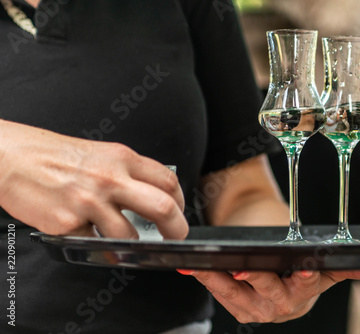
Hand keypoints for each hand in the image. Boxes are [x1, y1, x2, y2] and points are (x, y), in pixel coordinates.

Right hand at [0, 120, 187, 238]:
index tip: (178, 210)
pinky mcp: (69, 222)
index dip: (180, 200)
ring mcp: (90, 201)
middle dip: (177, 228)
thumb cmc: (51, 155)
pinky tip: (90, 233)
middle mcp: (110, 178)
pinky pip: (95, 244)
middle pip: (163, 207)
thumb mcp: (99, 153)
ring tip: (121, 237)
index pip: (168, 181)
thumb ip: (127, 172)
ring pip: (130, 235)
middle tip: (175, 236)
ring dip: (131, 243)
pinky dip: (97, 245)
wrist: (9, 157)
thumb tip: (151, 193)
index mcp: (121, 158)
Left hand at [177, 269, 359, 322]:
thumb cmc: (297, 258)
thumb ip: (352, 269)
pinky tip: (194, 270)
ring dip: (220, 281)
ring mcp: (260, 309)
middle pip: (270, 293)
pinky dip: (208, 281)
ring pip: (239, 296)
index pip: (309, 285)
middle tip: (243, 269)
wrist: (273, 261)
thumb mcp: (324, 265)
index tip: (303, 271)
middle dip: (257, 281)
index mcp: (306, 292)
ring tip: (206, 268)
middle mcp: (284, 306)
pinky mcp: (238, 307)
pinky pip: (222, 295)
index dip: (305, 279)